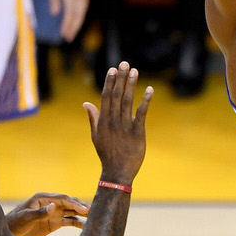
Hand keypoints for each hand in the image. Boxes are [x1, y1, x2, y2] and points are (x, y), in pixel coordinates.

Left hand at [6, 193, 89, 235]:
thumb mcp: (26, 217)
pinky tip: (87, 226)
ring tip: (95, 217)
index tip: (84, 209)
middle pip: (70, 203)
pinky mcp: (56, 222)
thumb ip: (40, 212)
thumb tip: (54, 206)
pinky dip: (79, 223)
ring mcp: (55, 213)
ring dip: (83, 214)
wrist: (12, 233)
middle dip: (82, 207)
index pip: (63, 199)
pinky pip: (70, 221)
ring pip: (73, 211)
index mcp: (44, 198)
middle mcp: (52, 204)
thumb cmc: (16, 222)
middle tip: (94, 212)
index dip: (74, 203)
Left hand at [46, 0, 89, 40]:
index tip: (64, 34)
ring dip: (77, 23)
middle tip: (68, 38)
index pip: (69, 12)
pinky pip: (83, 7)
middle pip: (78, 15)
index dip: (67, 24)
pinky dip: (79, 15)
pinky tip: (75, 21)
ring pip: (82, 12)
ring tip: (71, 32)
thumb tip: (54, 13)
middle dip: (73, 28)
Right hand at [84, 61, 152, 185]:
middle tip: (124, 63)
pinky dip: (145, 101)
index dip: (109, 82)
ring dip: (130, 85)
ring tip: (134, 71)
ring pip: (127, 101)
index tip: (112, 69)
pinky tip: (150, 89)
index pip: (105, 96)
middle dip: (120, 78)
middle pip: (116, 94)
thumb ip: (93, 117)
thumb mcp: (96, 135)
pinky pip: (141, 114)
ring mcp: (125, 126)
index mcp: (103, 120)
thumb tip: (86, 103)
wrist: (117, 172)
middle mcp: (112, 120)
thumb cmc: (107, 153)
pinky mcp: (137, 132)